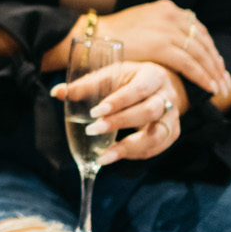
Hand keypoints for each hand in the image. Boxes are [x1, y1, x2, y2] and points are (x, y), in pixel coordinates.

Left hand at [52, 61, 182, 164]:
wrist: (157, 87)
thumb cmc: (130, 79)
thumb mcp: (111, 75)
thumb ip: (87, 85)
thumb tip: (57, 92)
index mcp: (153, 76)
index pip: (138, 89)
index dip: (118, 102)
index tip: (95, 112)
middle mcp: (167, 96)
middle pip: (149, 111)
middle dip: (120, 123)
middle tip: (93, 130)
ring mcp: (173, 117)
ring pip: (157, 135)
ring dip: (130, 147)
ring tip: (104, 156)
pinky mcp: (171, 134)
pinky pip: (156, 148)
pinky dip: (135, 154)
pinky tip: (114, 156)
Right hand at [94, 0, 227, 95]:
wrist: (93, 37)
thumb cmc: (113, 36)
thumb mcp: (143, 25)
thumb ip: (161, 30)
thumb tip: (176, 43)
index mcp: (168, 9)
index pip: (198, 30)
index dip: (211, 49)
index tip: (218, 65)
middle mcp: (171, 16)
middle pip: (203, 42)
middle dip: (217, 63)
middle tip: (226, 80)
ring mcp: (167, 30)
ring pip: (200, 54)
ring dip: (214, 72)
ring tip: (221, 88)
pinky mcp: (161, 46)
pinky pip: (190, 64)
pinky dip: (203, 77)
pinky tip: (210, 87)